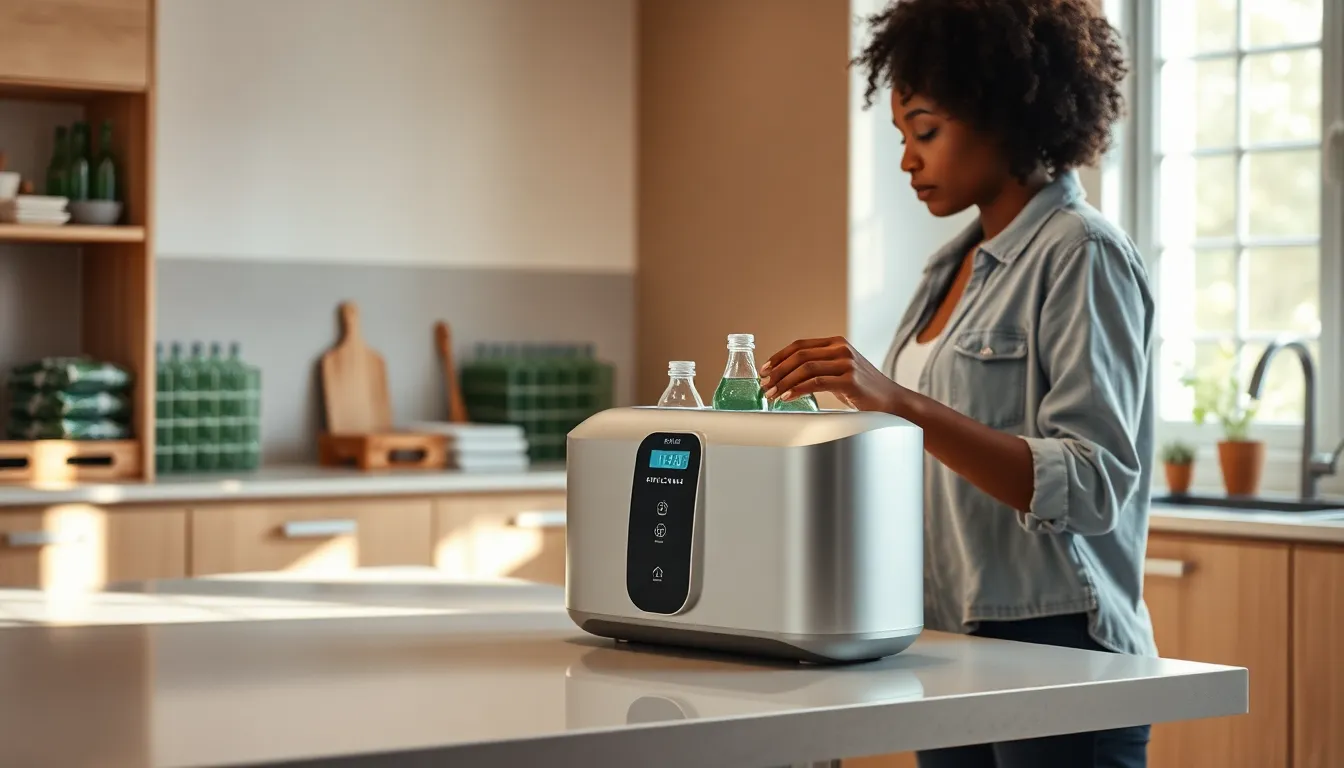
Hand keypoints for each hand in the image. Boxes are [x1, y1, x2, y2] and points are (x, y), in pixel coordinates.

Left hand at [759, 336, 908, 412]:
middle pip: (799, 355)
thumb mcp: (839, 371)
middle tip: (764, 384)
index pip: (799, 345)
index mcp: (836, 343)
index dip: (778, 357)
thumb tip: (786, 374)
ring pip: (805, 368)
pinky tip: (787, 397)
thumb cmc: (863, 389)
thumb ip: (819, 367)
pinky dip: (797, 389)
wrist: (891, 401)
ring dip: (783, 382)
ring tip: (772, 394)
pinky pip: (816, 382)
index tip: (764, 369)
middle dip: (777, 371)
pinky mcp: (850, 380)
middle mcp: (841, 349)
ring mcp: (846, 363)